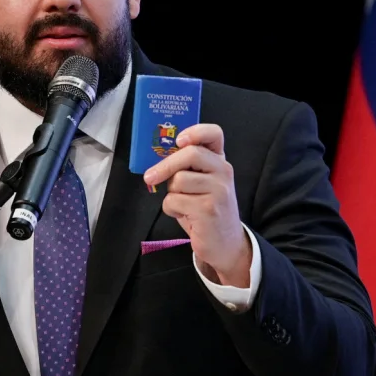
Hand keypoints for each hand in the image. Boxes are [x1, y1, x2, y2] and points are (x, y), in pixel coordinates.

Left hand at [142, 123, 251, 286]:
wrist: (225, 243)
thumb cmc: (206, 210)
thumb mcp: (202, 184)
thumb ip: (188, 168)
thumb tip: (159, 158)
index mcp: (219, 161)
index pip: (214, 134)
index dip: (195, 132)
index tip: (179, 141)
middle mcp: (223, 172)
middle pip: (190, 154)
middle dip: (165, 166)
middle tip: (150, 177)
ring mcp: (219, 190)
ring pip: (178, 180)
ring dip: (171, 194)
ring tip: (182, 204)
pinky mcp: (208, 209)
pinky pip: (175, 201)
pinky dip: (171, 209)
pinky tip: (184, 215)